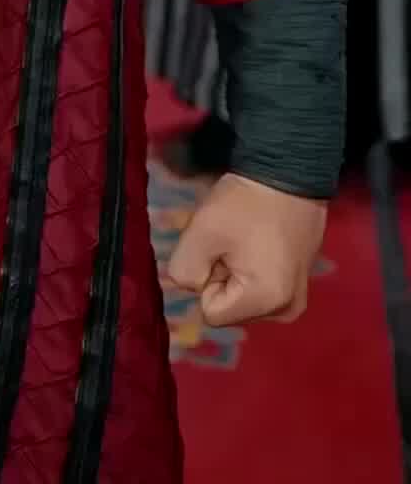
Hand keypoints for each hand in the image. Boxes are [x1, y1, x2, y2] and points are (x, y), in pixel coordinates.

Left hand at [166, 172, 325, 326]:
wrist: (289, 171)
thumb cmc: (245, 203)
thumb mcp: (201, 232)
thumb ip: (183, 271)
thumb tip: (193, 287)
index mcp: (265, 302)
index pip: (211, 312)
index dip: (207, 278)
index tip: (221, 248)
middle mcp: (285, 310)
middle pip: (229, 306)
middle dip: (222, 276)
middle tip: (234, 240)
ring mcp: (296, 298)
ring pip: (242, 296)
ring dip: (236, 271)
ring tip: (247, 239)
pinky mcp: (299, 283)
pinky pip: (260, 286)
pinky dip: (253, 267)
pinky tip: (260, 241)